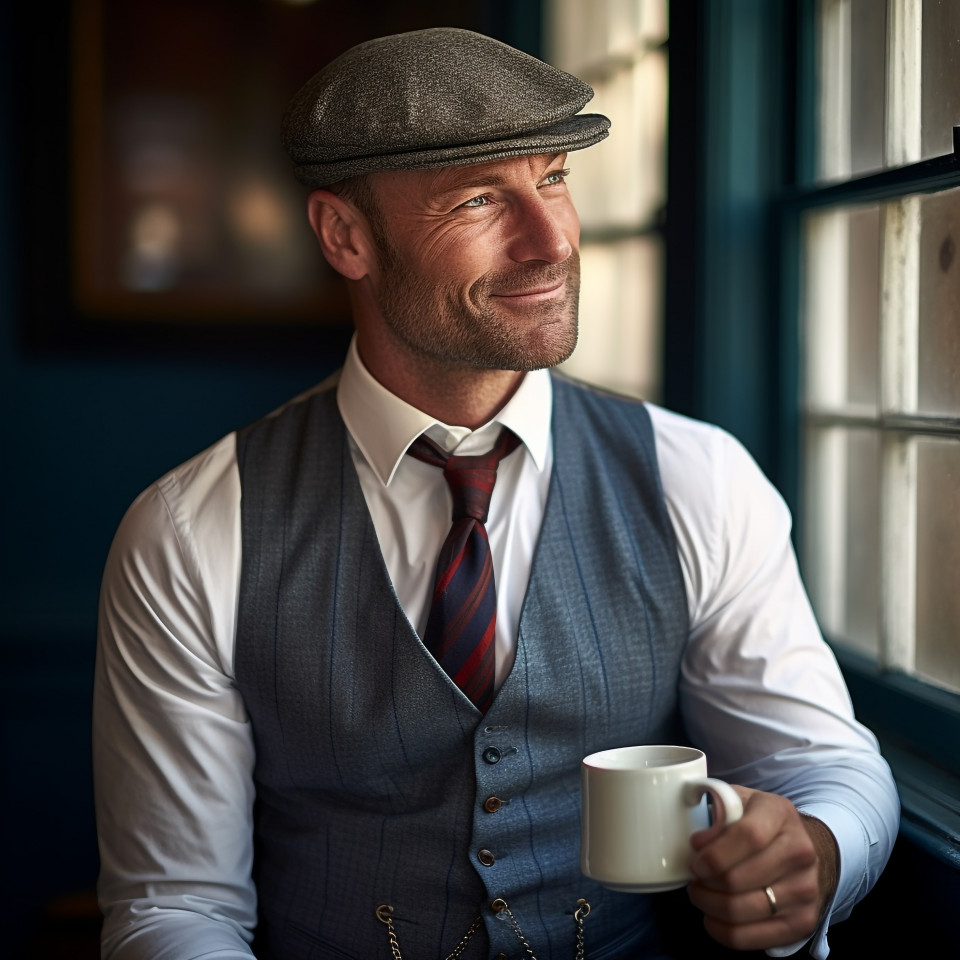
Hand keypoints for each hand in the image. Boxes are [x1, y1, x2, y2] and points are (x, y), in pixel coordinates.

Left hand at [686, 785, 838, 951]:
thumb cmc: (759, 823)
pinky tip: (713, 915)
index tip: (696, 860)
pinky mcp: (802, 922)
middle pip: (738, 879)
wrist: (801, 850)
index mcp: (780, 814)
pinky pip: (748, 938)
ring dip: (709, 904)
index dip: (715, 853)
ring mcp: (805, 890)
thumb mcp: (739, 802)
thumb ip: (716, 812)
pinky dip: (721, 929)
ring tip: (701, 892)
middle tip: (695, 876)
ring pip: (740, 910)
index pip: (748, 836)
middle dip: (705, 882)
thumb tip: (699, 843)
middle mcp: (800, 852)